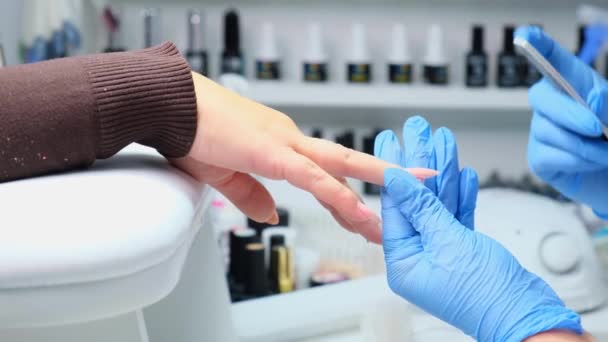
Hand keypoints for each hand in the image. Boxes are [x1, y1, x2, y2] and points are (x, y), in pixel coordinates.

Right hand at [171, 73, 435, 242]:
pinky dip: (337, 195)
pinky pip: (311, 177)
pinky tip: (358, 211)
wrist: (170, 105)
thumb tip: (270, 214)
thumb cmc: (191, 133)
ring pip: (340, 168)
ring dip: (372, 191)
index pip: (324, 175)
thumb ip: (251, 195)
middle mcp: (291, 141)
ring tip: (402, 210)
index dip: (349, 195)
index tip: (367, 212)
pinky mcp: (271, 151)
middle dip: (383, 181)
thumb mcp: (224, 174)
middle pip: (345, 166)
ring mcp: (285, 143)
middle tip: (417, 192)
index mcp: (280, 146)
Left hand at [375, 116, 581, 340]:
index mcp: (403, 261)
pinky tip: (461, 173)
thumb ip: (422, 207)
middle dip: (420, 164)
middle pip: (416, 200)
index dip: (394, 171)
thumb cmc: (485, 294)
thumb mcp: (446, 241)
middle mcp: (419, 256)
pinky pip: (456, 216)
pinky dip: (460, 195)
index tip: (391, 142)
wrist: (526, 316)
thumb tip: (395, 180)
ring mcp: (442, 252)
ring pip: (439, 204)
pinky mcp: (464, 250)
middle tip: (418, 131)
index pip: (394, 206)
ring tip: (442, 141)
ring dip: (442, 173)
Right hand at [518, 26, 607, 217]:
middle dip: (569, 113)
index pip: (553, 61)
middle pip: (542, 97)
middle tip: (598, 128)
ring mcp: (542, 131)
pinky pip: (551, 156)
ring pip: (550, 132)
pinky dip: (577, 161)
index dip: (538, 47)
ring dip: (585, 146)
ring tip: (606, 153)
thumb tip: (591, 100)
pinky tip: (590, 162)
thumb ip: (607, 104)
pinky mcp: (539, 158)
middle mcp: (553, 105)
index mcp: (575, 85)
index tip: (527, 35)